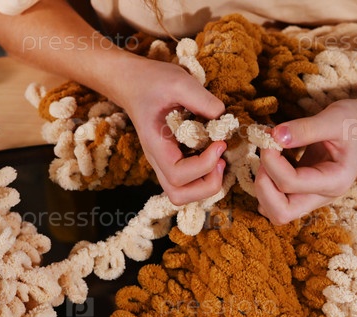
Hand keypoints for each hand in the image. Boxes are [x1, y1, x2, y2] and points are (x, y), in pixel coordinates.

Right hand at [115, 56, 227, 204]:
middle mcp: (158, 161)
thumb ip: (202, 99)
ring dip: (206, 184)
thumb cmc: (151, 81)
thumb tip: (224, 118)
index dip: (204, 166)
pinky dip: (205, 176)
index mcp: (156, 146)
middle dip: (207, 185)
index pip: (177, 175)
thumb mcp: (178, 82)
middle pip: (179, 195)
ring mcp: (165, 162)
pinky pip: (188, 182)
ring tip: (220, 160)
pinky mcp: (173, 159)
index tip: (220, 143)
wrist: (132, 82)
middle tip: (222, 160)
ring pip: (183, 193)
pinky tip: (214, 153)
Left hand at [255, 99, 356, 224]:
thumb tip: (274, 136)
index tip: (269, 138)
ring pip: (275, 210)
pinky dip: (267, 181)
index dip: (271, 161)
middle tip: (264, 156)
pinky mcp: (303, 190)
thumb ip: (304, 128)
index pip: (290, 183)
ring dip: (263, 186)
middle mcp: (322, 196)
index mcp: (334, 181)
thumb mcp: (334, 118)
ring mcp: (312, 196)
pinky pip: (276, 198)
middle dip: (263, 186)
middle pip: (280, 213)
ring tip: (269, 155)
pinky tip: (274, 156)